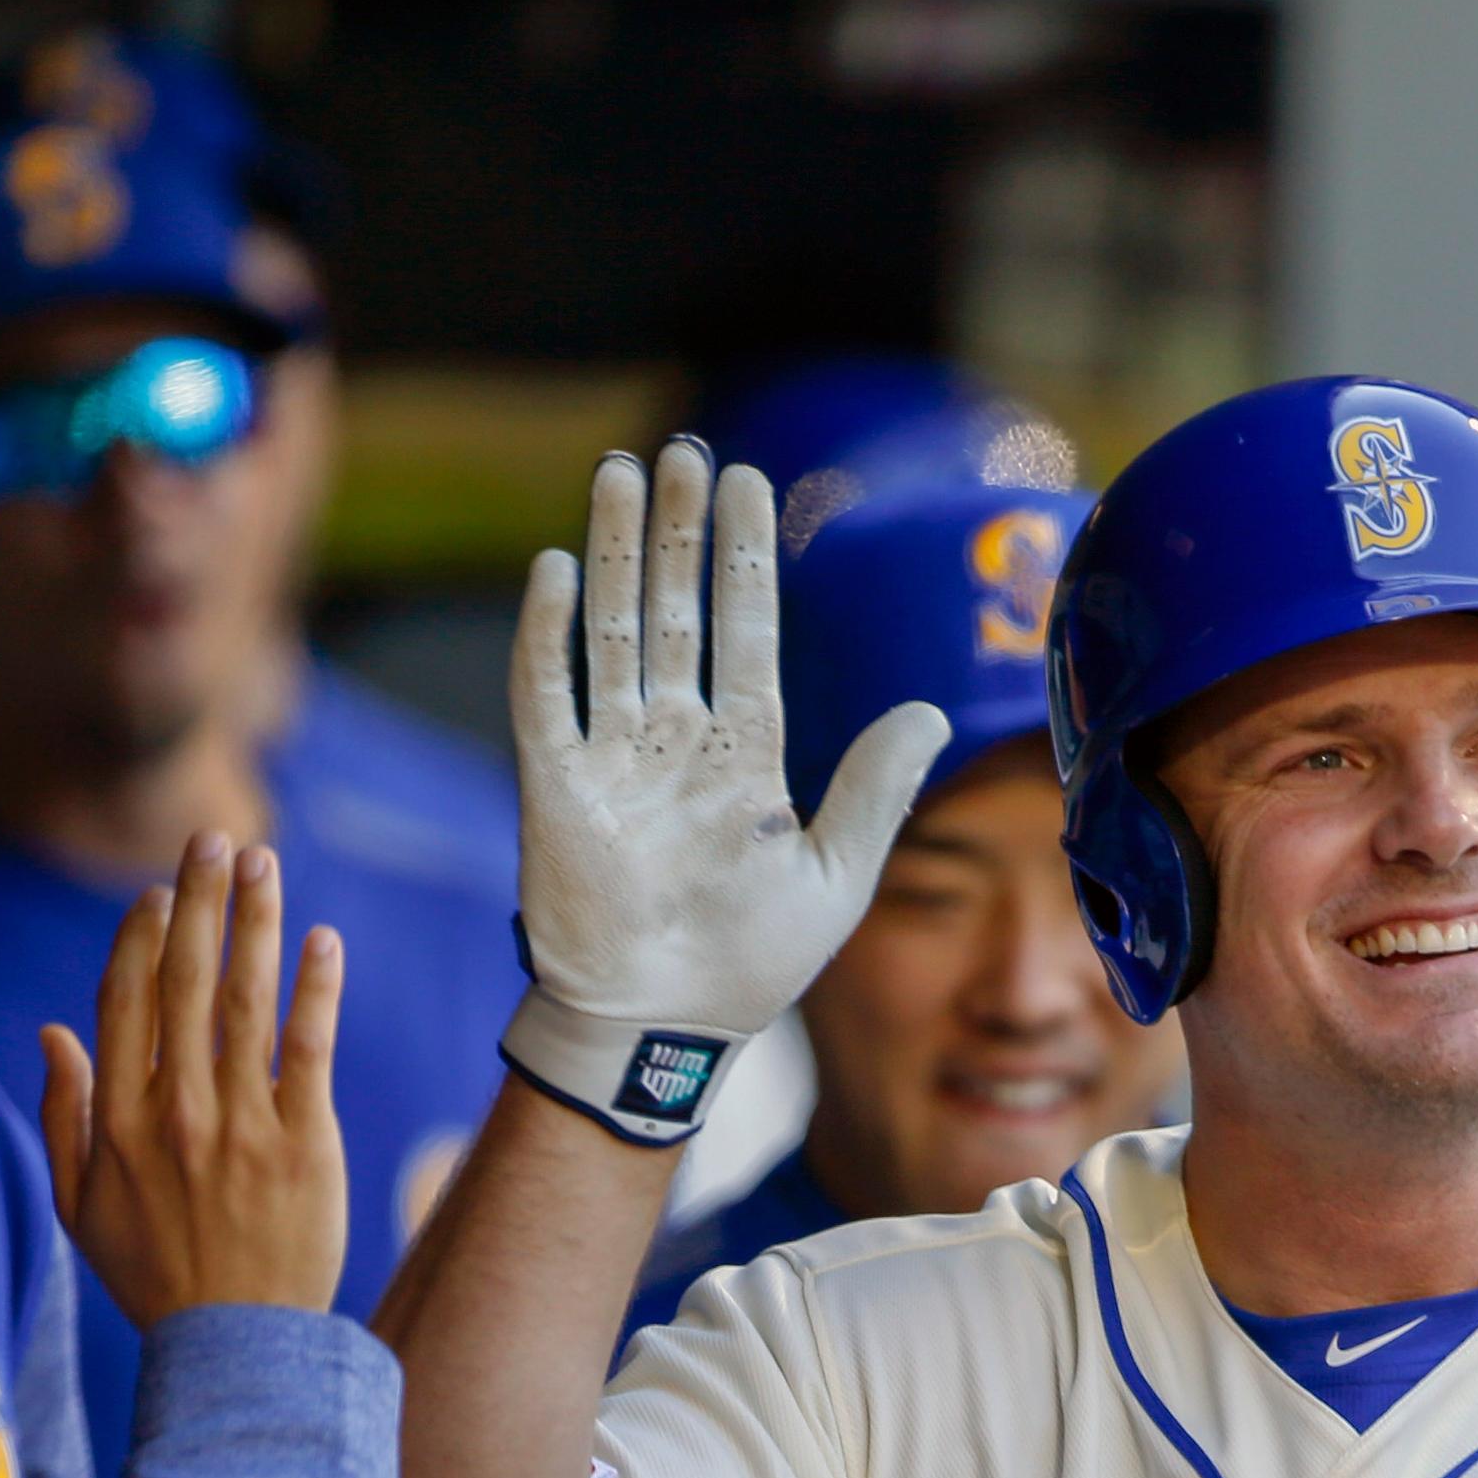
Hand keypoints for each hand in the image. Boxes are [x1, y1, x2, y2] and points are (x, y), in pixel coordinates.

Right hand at [41, 832, 346, 1323]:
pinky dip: (314, 990)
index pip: (125, 1003)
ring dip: (254, 924)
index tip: (157, 892)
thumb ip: (65, 1113)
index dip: (141, 938)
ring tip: (262, 862)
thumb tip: (53, 1030)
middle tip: (212, 837)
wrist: (235, 1346)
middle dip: (198, 902)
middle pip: (183, 983)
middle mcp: (175, 1111)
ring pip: (244, 1002)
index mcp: (117, 1120)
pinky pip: (308, 1050)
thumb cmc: (156, 1275)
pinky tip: (322, 939)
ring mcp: (241, 1125)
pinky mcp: (304, 1144)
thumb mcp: (79, 1203)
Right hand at [501, 437, 949, 1145]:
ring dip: (613, 552)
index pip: (748, 631)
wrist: (665, 1024)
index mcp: (746, 755)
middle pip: (675, 609)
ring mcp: (614, 756)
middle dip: (678, 531)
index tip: (749, 482)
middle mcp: (678, 741)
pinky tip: (557, 568)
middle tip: (682, 452)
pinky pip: (546, 692)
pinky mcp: (555, 784)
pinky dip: (548, 632)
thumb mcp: (836, 874)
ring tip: (621, 474)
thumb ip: (875, 789)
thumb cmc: (751, 964)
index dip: (746, 558)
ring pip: (613, 629)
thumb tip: (932, 711)